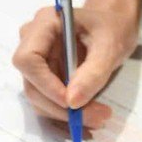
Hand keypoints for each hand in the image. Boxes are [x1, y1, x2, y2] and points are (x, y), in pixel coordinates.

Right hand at [13, 0, 139, 128]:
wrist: (113, 28)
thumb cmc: (111, 28)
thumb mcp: (110, 46)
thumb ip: (93, 72)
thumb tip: (73, 102)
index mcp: (44, 24)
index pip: (28, 59)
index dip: (44, 84)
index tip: (71, 102)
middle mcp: (33, 42)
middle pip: (32, 83)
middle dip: (59, 106)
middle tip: (96, 117)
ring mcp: (37, 61)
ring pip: (38, 97)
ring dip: (65, 114)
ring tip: (99, 116)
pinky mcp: (43, 77)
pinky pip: (47, 101)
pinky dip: (66, 113)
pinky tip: (89, 115)